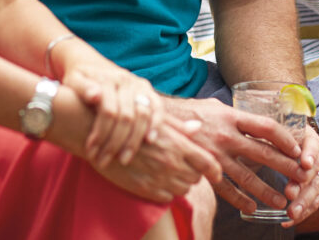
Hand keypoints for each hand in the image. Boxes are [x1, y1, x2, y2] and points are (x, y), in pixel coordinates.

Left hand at [64, 61, 163, 167]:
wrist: (91, 64)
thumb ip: (82, 88)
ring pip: (142, 114)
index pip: (108, 112)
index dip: (100, 135)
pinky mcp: (146, 89)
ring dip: (134, 139)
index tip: (91, 152)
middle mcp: (124, 80)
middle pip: (126, 116)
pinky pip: (157, 106)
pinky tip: (150, 140)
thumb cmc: (78, 79)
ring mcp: (138, 84)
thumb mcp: (73, 81)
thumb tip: (95, 96)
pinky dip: (156, 123)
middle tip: (104, 161)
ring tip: (124, 159)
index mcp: (106, 79)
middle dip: (115, 143)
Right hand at [92, 115, 219, 203]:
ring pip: (183, 189)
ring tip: (168, 172)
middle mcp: (171, 162)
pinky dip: (166, 192)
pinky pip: (166, 197)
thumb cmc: (130, 124)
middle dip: (193, 173)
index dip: (215, 171)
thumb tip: (197, 127)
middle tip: (183, 166)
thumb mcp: (157, 121)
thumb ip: (180, 128)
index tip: (217, 174)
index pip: (208, 163)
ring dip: (180, 183)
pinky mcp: (145, 190)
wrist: (101, 136)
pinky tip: (157, 180)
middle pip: (196, 178)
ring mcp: (159, 177)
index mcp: (178, 144)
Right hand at [166, 97, 304, 217]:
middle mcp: (226, 136)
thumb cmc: (188, 113)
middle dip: (285, 166)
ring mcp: (215, 154)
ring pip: (247, 176)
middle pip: (263, 152)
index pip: (266, 127)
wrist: (157, 123)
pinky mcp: (204, 169)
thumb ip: (233, 115)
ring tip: (282, 200)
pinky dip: (240, 199)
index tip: (297, 149)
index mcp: (231, 116)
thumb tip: (251, 120)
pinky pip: (226, 188)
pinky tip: (251, 207)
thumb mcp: (214, 107)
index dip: (285, 138)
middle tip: (302, 177)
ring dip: (267, 190)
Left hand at [280, 123, 318, 226]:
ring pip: (315, 191)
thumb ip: (274, 136)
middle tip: (290, 193)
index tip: (305, 164)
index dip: (310, 155)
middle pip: (315, 173)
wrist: (287, 144)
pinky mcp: (316, 189)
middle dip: (303, 185)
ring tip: (290, 213)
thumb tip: (262, 140)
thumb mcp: (276, 132)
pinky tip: (288, 221)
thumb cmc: (277, 136)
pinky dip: (302, 213)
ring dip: (303, 203)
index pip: (314, 146)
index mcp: (311, 140)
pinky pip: (313, 203)